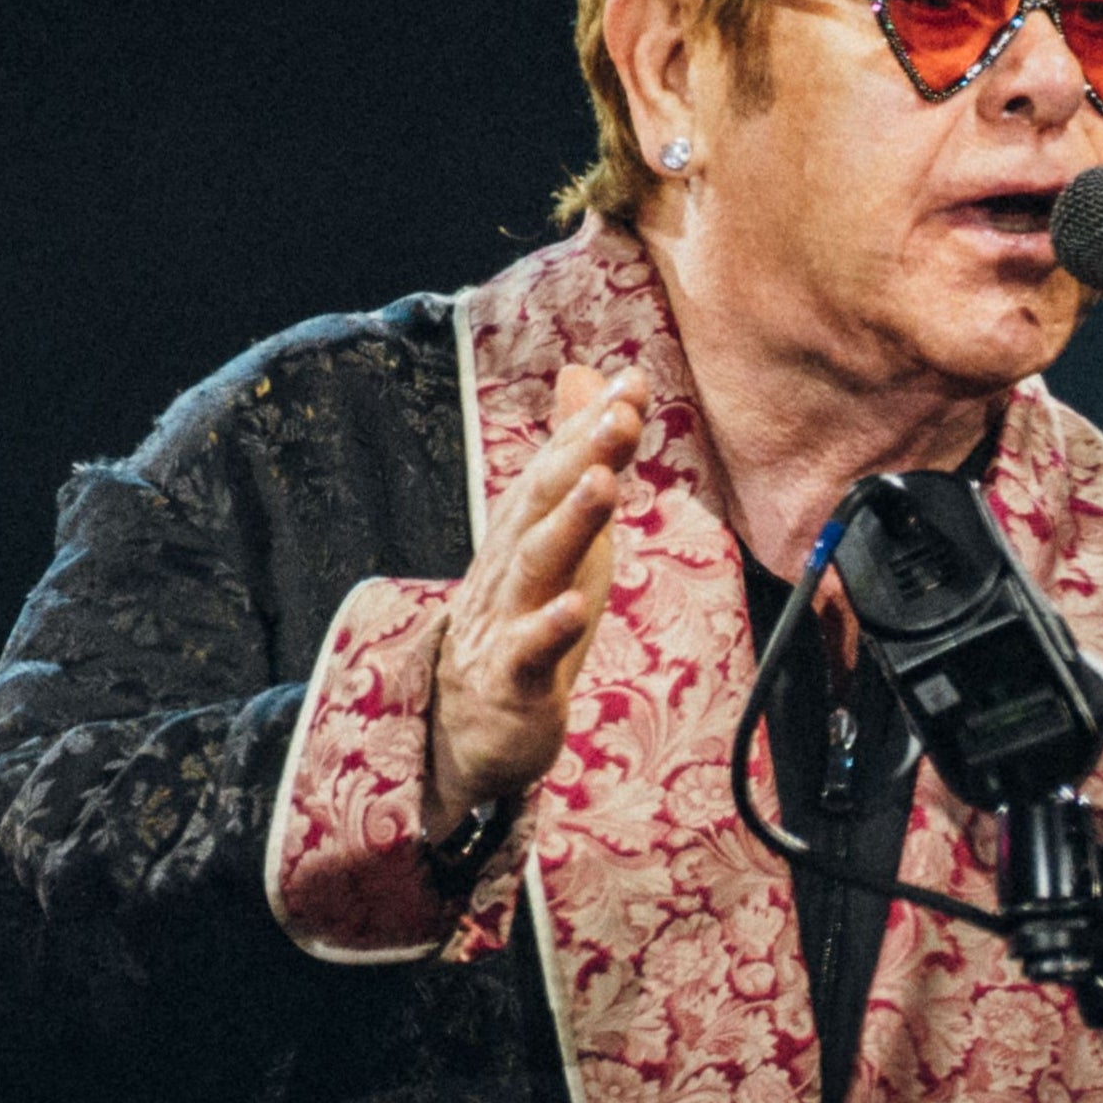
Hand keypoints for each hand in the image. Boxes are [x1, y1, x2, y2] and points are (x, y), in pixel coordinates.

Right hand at [422, 365, 647, 835]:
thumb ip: (576, 458)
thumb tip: (589, 377)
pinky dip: (550, 627)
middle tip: (621, 415)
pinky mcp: (512, 681)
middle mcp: (510, 566)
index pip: (556, 469)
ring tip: (603, 484)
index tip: (633, 384)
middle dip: (581, 455)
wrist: (468, 725)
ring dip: (568, 522)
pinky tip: (575, 606)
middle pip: (541, 503)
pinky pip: (528, 652)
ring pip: (535, 565)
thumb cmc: (524, 620)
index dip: (591, 426)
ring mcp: (506, 622)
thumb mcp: (561, 534)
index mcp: (525, 532)